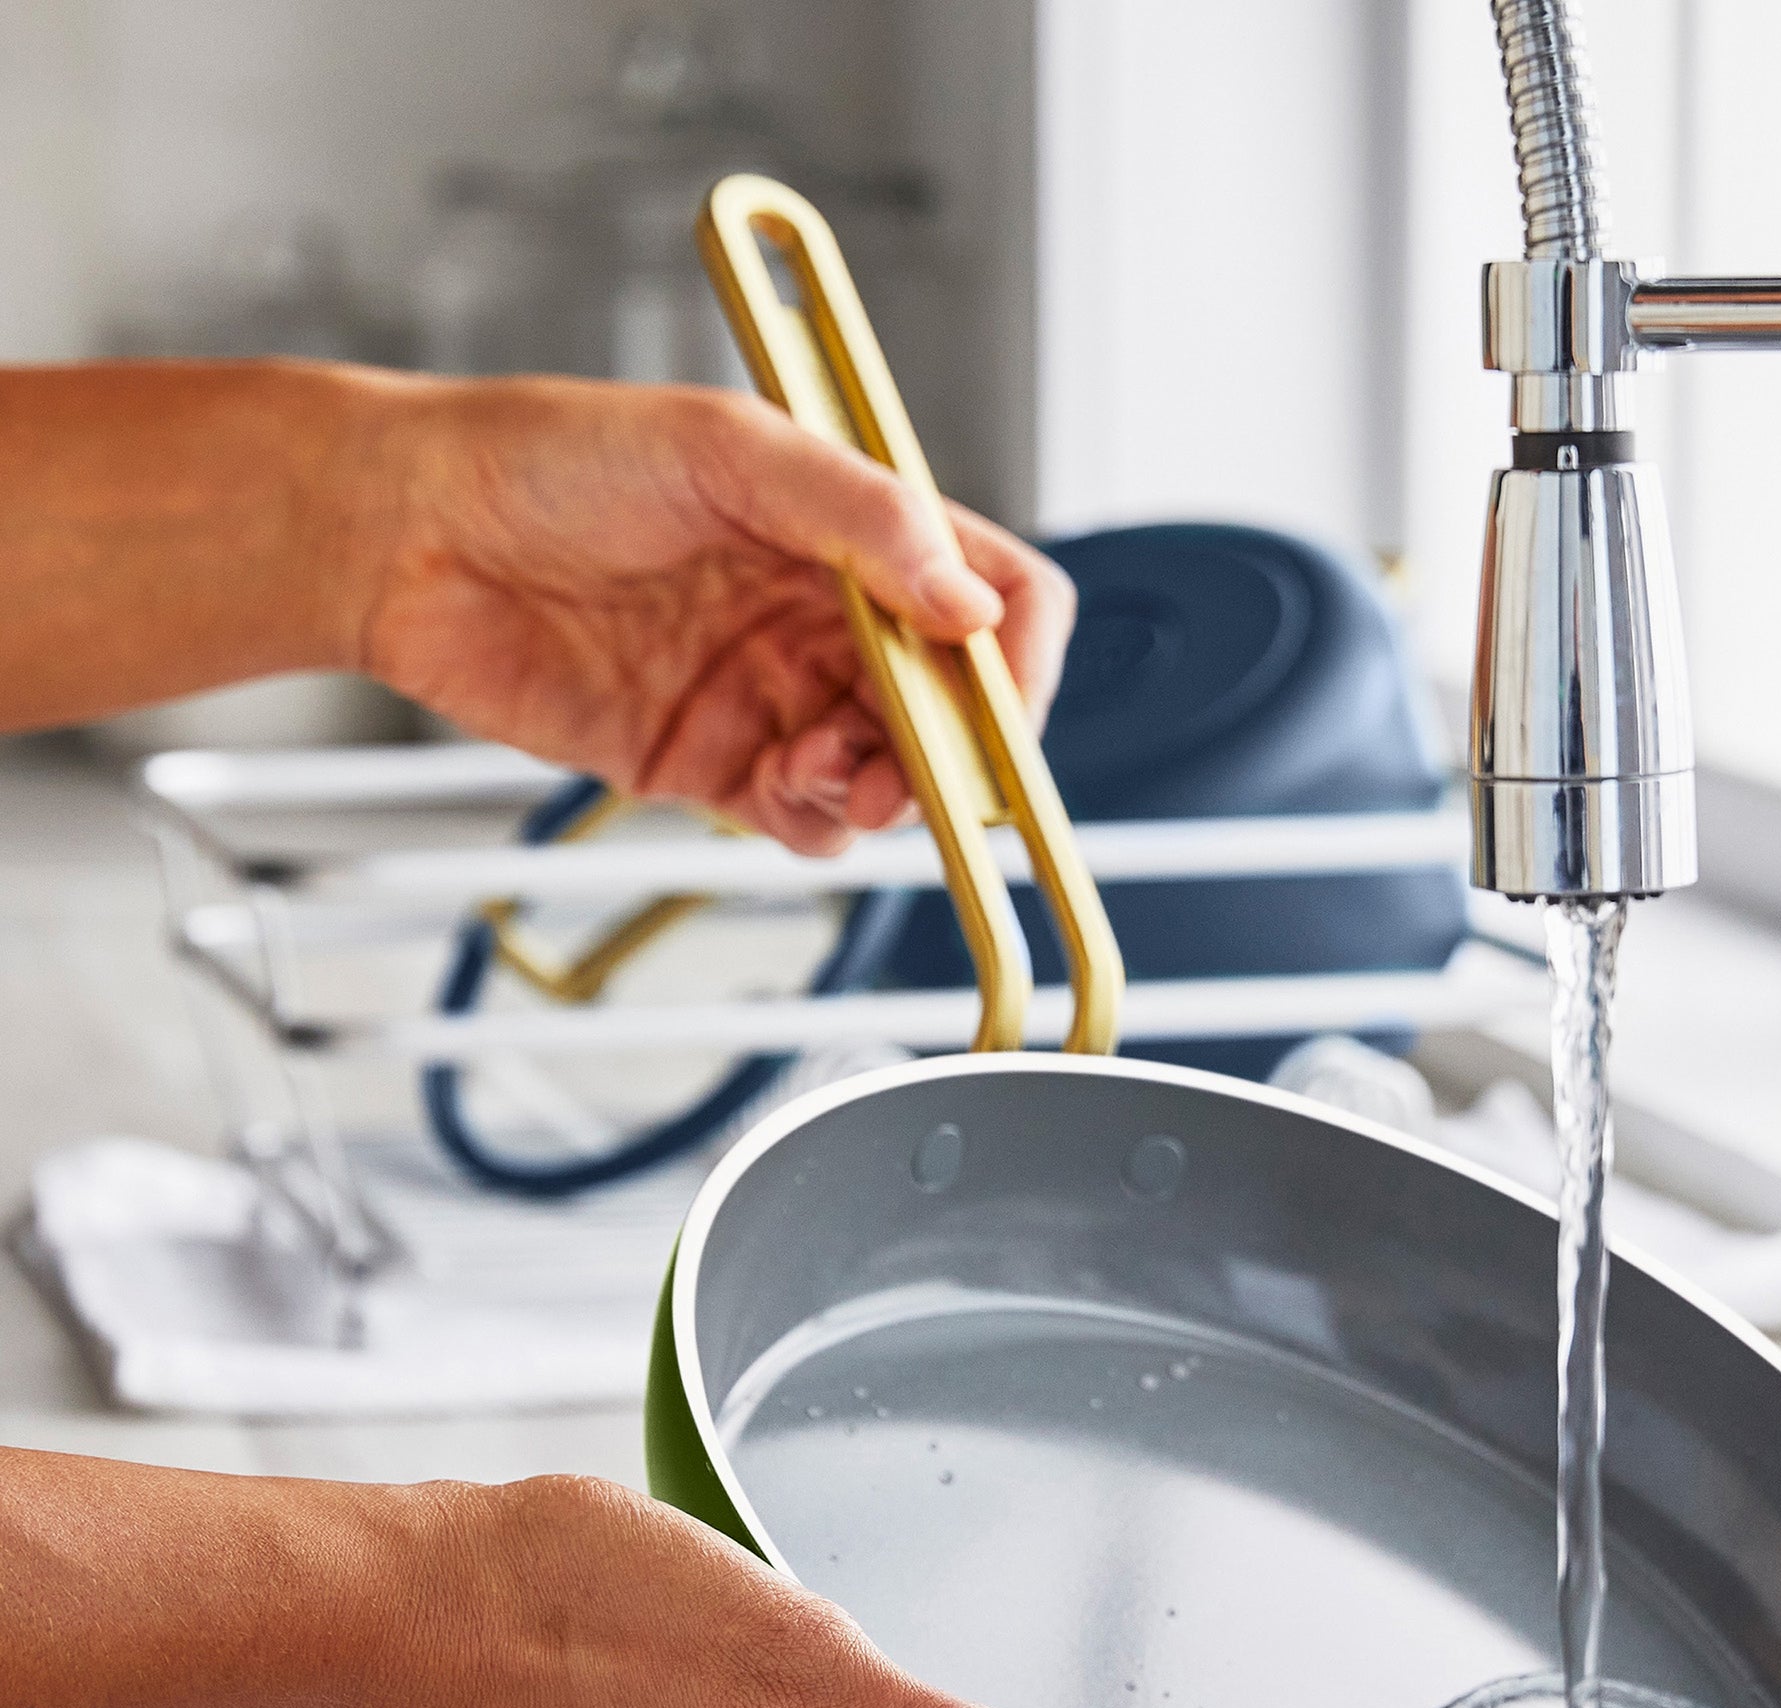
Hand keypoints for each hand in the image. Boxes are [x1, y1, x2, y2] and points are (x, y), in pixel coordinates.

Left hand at [357, 375, 1077, 853]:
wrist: (403, 535)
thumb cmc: (542, 456)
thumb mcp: (721, 448)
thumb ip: (859, 517)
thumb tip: (966, 604)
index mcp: (852, 526)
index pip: (997, 597)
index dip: (1016, 659)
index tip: (993, 706)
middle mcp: (828, 613)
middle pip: (956, 707)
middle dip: (950, 752)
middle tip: (904, 771)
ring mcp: (775, 692)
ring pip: (891, 775)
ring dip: (882, 792)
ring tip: (818, 771)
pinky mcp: (715, 764)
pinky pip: (808, 821)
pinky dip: (817, 825)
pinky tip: (776, 789)